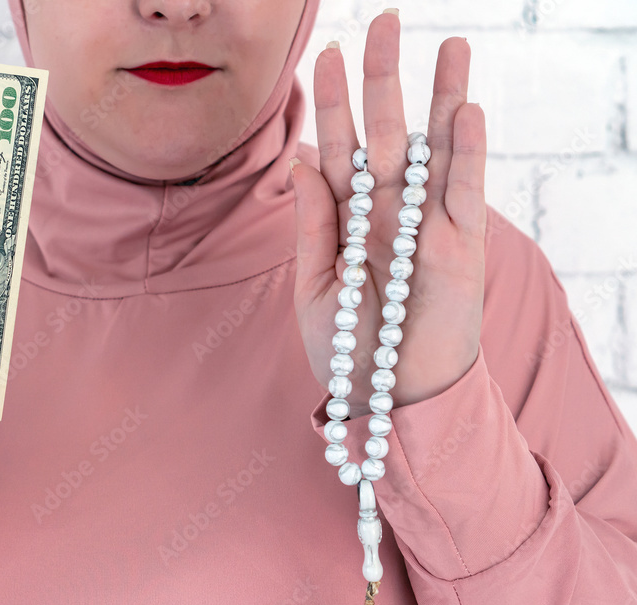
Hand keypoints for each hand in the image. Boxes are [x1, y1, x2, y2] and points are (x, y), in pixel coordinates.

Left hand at [291, 12, 486, 417]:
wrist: (388, 400)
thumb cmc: (349, 350)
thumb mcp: (315, 288)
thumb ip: (313, 225)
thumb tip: (303, 160)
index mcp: (348, 219)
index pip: (339, 147)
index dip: (332, 103)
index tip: (324, 56)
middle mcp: (389, 213)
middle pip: (389, 132)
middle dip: (385, 79)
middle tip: (385, 21)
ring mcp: (428, 226)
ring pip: (438, 150)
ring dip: (442, 98)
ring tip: (449, 46)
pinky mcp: (463, 248)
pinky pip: (465, 193)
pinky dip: (466, 155)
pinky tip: (466, 110)